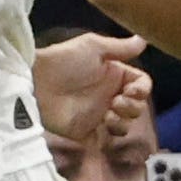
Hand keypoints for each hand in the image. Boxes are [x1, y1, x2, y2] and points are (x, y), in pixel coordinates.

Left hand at [32, 30, 150, 144]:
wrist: (37, 83)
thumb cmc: (64, 61)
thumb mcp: (93, 47)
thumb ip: (120, 47)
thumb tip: (144, 39)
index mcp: (114, 75)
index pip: (141, 85)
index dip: (142, 90)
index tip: (131, 90)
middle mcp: (109, 96)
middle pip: (136, 107)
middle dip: (132, 107)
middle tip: (115, 103)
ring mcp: (98, 115)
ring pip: (125, 125)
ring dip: (123, 122)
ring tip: (108, 117)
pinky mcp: (86, 131)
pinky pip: (106, 140)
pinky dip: (110, 137)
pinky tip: (102, 127)